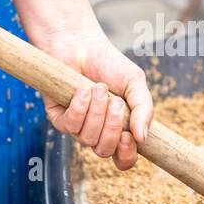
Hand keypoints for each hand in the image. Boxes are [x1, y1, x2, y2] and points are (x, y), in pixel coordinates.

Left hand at [36, 25, 152, 170]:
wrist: (80, 44)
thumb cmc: (109, 64)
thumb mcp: (135, 84)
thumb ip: (144, 109)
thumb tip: (143, 138)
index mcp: (119, 129)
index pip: (123, 159)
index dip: (126, 155)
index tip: (128, 137)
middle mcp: (97, 133)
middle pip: (105, 151)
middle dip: (112, 126)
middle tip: (115, 101)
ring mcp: (78, 128)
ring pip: (87, 139)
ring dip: (96, 112)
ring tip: (98, 88)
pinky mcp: (59, 119)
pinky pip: (70, 126)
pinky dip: (79, 108)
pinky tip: (82, 91)